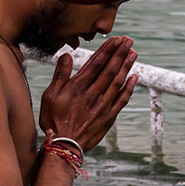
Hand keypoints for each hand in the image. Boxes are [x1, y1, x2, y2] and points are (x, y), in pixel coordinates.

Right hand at [38, 36, 138, 150]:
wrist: (64, 146)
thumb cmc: (53, 120)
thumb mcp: (49, 96)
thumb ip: (60, 75)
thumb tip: (67, 55)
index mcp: (78, 87)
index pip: (96, 63)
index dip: (107, 50)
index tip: (116, 39)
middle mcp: (93, 94)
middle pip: (110, 69)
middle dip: (120, 53)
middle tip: (129, 40)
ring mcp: (103, 105)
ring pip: (118, 81)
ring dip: (126, 66)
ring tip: (133, 53)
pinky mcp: (109, 117)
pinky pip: (122, 99)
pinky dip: (130, 87)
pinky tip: (135, 76)